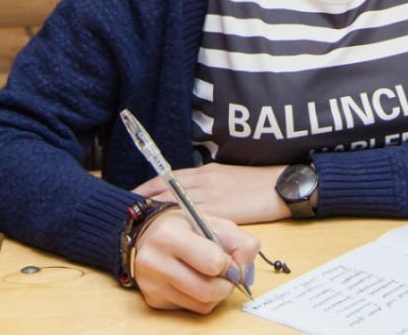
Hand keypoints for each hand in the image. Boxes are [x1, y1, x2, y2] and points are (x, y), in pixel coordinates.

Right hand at [132, 209, 259, 313]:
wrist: (151, 236)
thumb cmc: (187, 228)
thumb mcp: (216, 223)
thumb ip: (241, 243)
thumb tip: (245, 273)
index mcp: (169, 235)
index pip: (212, 263)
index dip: (227, 263)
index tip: (226, 258)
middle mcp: (154, 261)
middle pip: (207, 290)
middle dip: (225, 284)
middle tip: (226, 273)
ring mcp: (151, 284)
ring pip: (202, 304)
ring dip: (216, 294)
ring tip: (211, 276)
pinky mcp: (154, 301)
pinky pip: (191, 309)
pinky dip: (202, 300)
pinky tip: (196, 282)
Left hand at [133, 163, 289, 223]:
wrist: (281, 185)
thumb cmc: (256, 183)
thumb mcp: (228, 178)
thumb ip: (209, 186)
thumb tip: (192, 199)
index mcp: (206, 172)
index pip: (169, 177)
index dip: (149, 186)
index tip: (132, 194)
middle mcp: (205, 182)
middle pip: (167, 189)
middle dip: (145, 199)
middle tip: (126, 209)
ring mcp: (214, 196)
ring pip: (178, 204)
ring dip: (158, 212)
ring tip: (140, 223)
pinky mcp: (224, 212)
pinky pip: (197, 220)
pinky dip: (181, 226)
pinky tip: (170, 235)